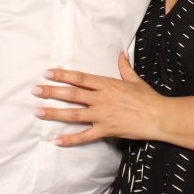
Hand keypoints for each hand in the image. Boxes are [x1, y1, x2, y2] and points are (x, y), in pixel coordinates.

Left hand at [33, 52, 163, 146]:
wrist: (159, 116)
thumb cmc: (148, 98)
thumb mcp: (135, 79)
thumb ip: (124, 67)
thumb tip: (121, 53)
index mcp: (107, 84)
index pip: (80, 78)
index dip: (62, 75)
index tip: (48, 73)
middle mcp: (101, 99)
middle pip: (72, 94)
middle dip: (51, 92)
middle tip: (34, 90)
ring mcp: (102, 115)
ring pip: (74, 114)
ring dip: (54, 113)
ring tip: (38, 112)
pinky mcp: (106, 130)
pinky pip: (85, 136)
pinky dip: (70, 139)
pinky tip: (57, 140)